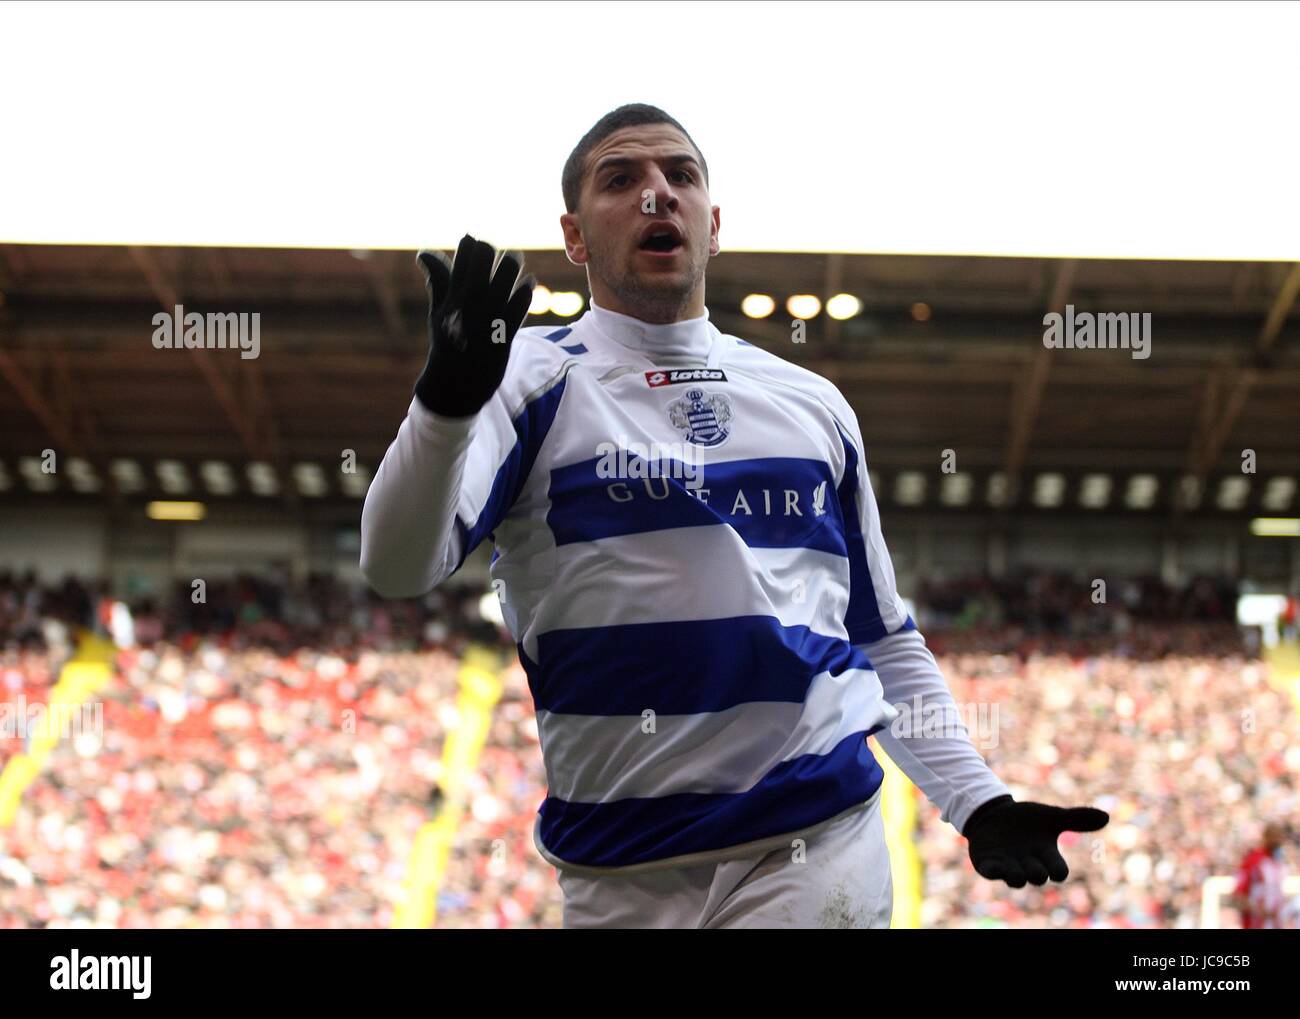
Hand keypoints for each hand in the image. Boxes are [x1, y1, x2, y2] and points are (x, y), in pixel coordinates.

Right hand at [414, 234, 534, 416]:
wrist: (456, 383)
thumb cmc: (447, 343)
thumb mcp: (438, 311)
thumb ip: (438, 280)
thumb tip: (424, 252)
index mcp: (453, 293)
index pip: (464, 252)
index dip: (471, 243)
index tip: (474, 246)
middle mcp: (470, 299)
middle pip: (485, 254)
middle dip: (490, 249)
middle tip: (496, 254)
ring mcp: (489, 313)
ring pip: (508, 271)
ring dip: (512, 261)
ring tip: (513, 261)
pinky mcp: (506, 329)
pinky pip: (522, 300)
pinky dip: (526, 289)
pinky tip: (527, 286)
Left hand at [962, 794, 1108, 887]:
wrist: (993, 815)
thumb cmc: (1026, 820)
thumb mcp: (1050, 816)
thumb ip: (1076, 819)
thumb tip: (1106, 816)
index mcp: (1046, 855)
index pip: (1058, 871)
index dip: (1058, 871)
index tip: (1057, 868)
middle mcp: (1029, 864)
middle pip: (1037, 877)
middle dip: (1037, 872)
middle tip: (1033, 862)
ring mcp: (1008, 865)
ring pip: (1015, 880)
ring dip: (1016, 876)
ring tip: (1015, 869)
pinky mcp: (988, 864)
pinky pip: (991, 873)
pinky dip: (994, 871)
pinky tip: (994, 865)